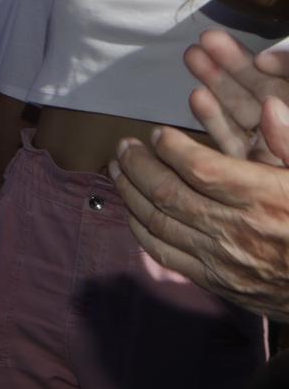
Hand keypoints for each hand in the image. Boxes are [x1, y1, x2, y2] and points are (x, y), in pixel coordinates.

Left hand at [111, 103, 288, 317]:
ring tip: (118, 169)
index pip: (200, 168)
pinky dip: (140, 229)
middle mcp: (237, 229)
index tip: (158, 133)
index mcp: (264, 198)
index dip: (170, 147)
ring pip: (158, 222)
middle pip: (167, 193)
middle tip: (125, 146)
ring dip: (130, 193)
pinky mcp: (214, 281)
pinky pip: (164, 253)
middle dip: (138, 165)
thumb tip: (270, 107)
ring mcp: (221, 259)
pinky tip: (131, 209)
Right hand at [185, 30, 288, 162]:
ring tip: (192, 55)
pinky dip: (213, 118)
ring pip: (242, 109)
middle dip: (234, 62)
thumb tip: (271, 102)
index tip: (261, 59)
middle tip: (208, 38)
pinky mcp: (251, 167)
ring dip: (216, 81)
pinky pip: (232, 139)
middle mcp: (286, 123)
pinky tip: (197, 96)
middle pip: (263, 88)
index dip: (280, 64)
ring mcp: (270, 148)